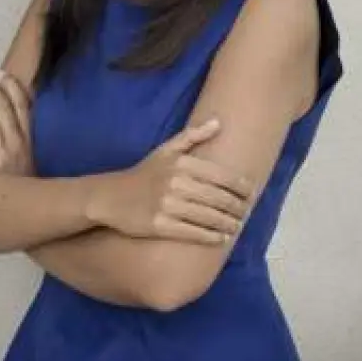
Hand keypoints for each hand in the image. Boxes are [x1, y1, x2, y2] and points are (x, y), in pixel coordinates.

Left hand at [0, 70, 33, 175]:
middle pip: (1, 109)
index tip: (1, 75)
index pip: (22, 106)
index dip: (11, 88)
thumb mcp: (31, 157)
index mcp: (28, 141)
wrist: (21, 214)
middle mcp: (14, 145)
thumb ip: (26, 135)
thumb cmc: (23, 184)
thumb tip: (21, 109)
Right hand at [89, 120, 252, 245]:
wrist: (110, 197)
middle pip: (219, 198)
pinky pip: (194, 233)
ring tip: (237, 225)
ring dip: (229, 223)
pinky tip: (221, 237)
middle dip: (238, 207)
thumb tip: (218, 123)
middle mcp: (176, 183)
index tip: (251, 193)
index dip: (241, 187)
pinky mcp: (161, 226)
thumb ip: (192, 136)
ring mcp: (168, 206)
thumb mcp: (164, 150)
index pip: (222, 176)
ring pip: (210, 217)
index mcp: (181, 163)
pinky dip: (212, 236)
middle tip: (246, 212)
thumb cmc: (143, 173)